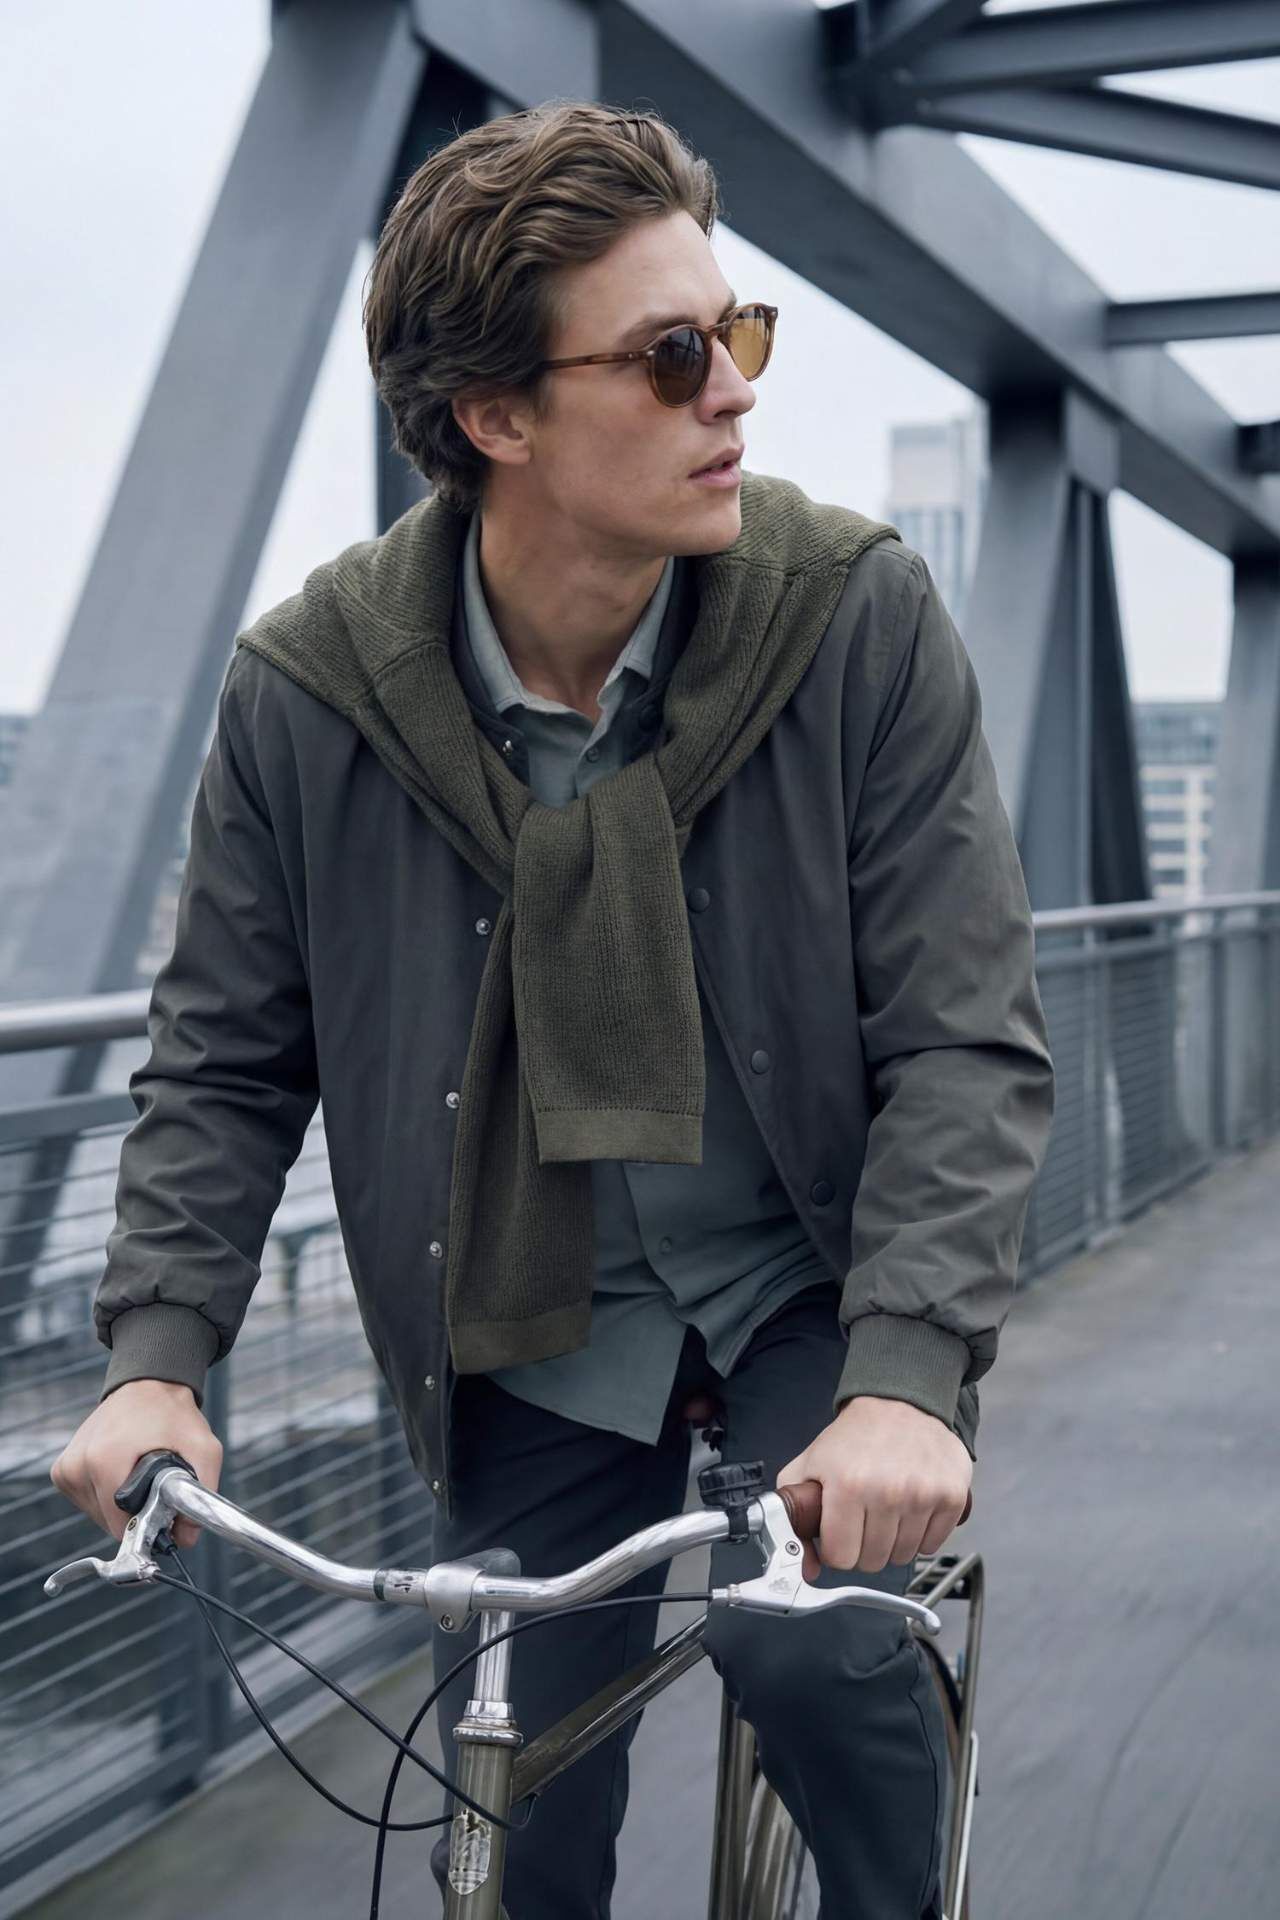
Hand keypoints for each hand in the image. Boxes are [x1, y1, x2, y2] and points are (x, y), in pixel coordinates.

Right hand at [50, 1379, 221, 1549]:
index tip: (164, 1515)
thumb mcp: (203, 1448)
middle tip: (156, 1490)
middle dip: (136, 1516)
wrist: (148, 1384)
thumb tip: (186, 1538)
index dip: (147, 1526)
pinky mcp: (61, 1470)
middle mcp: (78, 1464)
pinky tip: (122, 1474)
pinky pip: (87, 1502)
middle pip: (109, 1522)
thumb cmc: (173, 1414)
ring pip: (97, 1515)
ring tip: (138, 1476)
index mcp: (105, 1459)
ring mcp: (66, 1468)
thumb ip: (200, 1494)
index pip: (120, 1523)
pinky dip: (106, 1497)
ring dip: (121, 1507)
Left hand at [776, 1395, 972, 1578]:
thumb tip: (807, 1568)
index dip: (837, 1548)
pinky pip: (932, 1545)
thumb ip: (794, 1519)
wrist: (898, 1403)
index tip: (840, 1532)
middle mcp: (887, 1492)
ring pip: (903, 1557)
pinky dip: (921, 1535)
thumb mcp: (808, 1467)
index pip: (841, 1558)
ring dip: (893, 1541)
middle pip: (873, 1562)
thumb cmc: (853, 1439)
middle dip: (864, 1546)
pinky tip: (911, 1508)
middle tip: (864, 1517)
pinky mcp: (951, 1496)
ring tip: (887, 1510)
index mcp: (847, 1485)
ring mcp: (923, 1495)